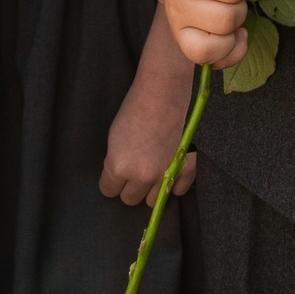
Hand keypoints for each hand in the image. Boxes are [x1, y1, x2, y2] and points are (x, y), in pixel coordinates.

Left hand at [101, 64, 197, 204]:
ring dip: (150, 189)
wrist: (163, 92)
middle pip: (130, 199)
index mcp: (119, 167)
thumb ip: (116, 163)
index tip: (116, 172)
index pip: (108, 190)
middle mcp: (142, 176)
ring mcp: (165, 174)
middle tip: (135, 169)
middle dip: (130, 186)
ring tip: (152, 169)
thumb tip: (121, 179)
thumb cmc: (135, 109)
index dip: (111, 180)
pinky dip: (173, 185)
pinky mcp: (186, 169)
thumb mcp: (114, 139)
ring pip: (152, 201)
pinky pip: (177, 192)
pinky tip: (169, 171)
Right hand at [160, 0, 276, 66]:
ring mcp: (179, 29)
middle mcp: (177, 4)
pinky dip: (231, 53)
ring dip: (234, 32)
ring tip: (230, 17)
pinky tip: (233, 37)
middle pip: (226, 19)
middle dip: (239, 9)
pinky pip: (212, 62)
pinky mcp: (185, 47)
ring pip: (217, 45)